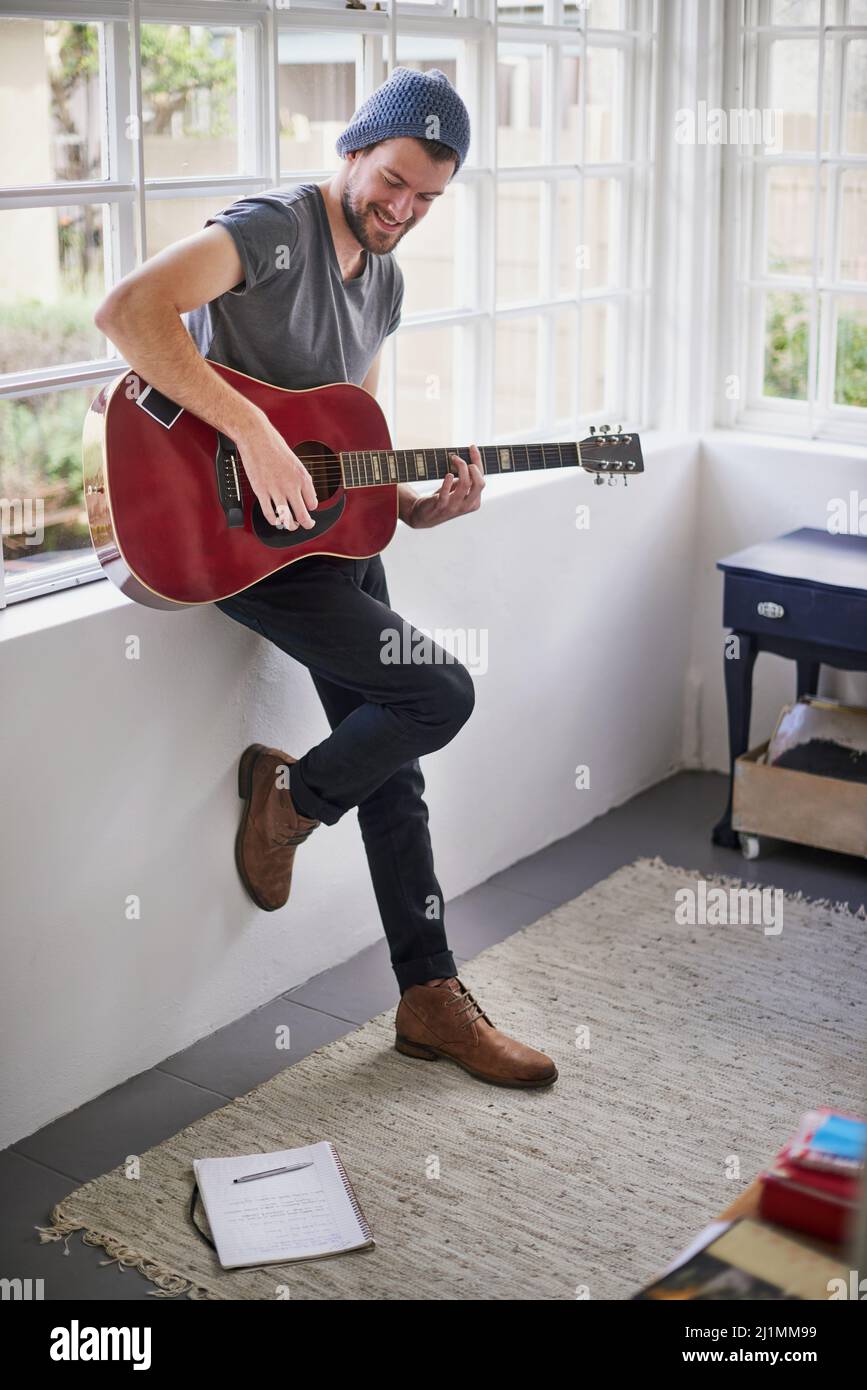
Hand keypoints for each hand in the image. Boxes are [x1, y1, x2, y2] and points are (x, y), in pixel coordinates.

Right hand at [236, 413, 318, 529]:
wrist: (256, 437)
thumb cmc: (274, 446)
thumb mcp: (295, 461)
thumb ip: (301, 478)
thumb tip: (307, 493)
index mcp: (302, 477)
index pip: (313, 503)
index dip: (311, 508)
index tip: (308, 508)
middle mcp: (291, 485)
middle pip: (303, 515)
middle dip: (306, 524)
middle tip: (306, 525)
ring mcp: (276, 490)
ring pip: (286, 518)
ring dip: (290, 526)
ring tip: (290, 525)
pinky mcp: (261, 491)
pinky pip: (269, 513)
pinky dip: (273, 521)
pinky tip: (275, 521)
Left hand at [405, 446, 484, 528]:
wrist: (425, 516)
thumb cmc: (443, 498)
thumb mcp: (458, 490)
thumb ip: (466, 479)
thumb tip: (471, 457)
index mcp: (474, 502)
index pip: (481, 480)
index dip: (478, 461)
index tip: (472, 447)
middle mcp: (467, 505)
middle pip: (479, 483)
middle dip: (474, 467)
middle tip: (461, 458)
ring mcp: (454, 506)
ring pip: (465, 484)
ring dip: (461, 467)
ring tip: (453, 458)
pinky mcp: (441, 505)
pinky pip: (447, 492)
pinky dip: (448, 481)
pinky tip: (448, 475)